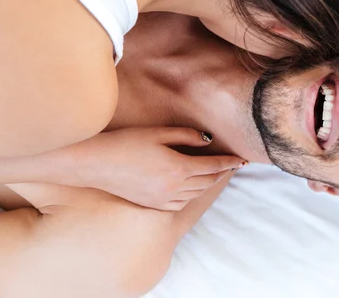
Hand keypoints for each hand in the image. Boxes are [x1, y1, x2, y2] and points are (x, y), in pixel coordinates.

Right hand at [67, 127, 245, 209]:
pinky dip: (193, 194)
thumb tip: (208, 141)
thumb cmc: (126, 142)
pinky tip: (193, 186)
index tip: (242, 159)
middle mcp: (174, 188)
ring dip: (210, 183)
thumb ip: (187, 136)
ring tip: (218, 173)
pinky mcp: (153, 205)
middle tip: (234, 165)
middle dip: (223, 172)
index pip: (213, 166)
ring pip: (197, 193)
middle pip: (208, 181)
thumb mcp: (159, 133)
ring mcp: (163, 199)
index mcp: (178, 168)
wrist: (95, 164)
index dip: (230, 162)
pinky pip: (182, 203)